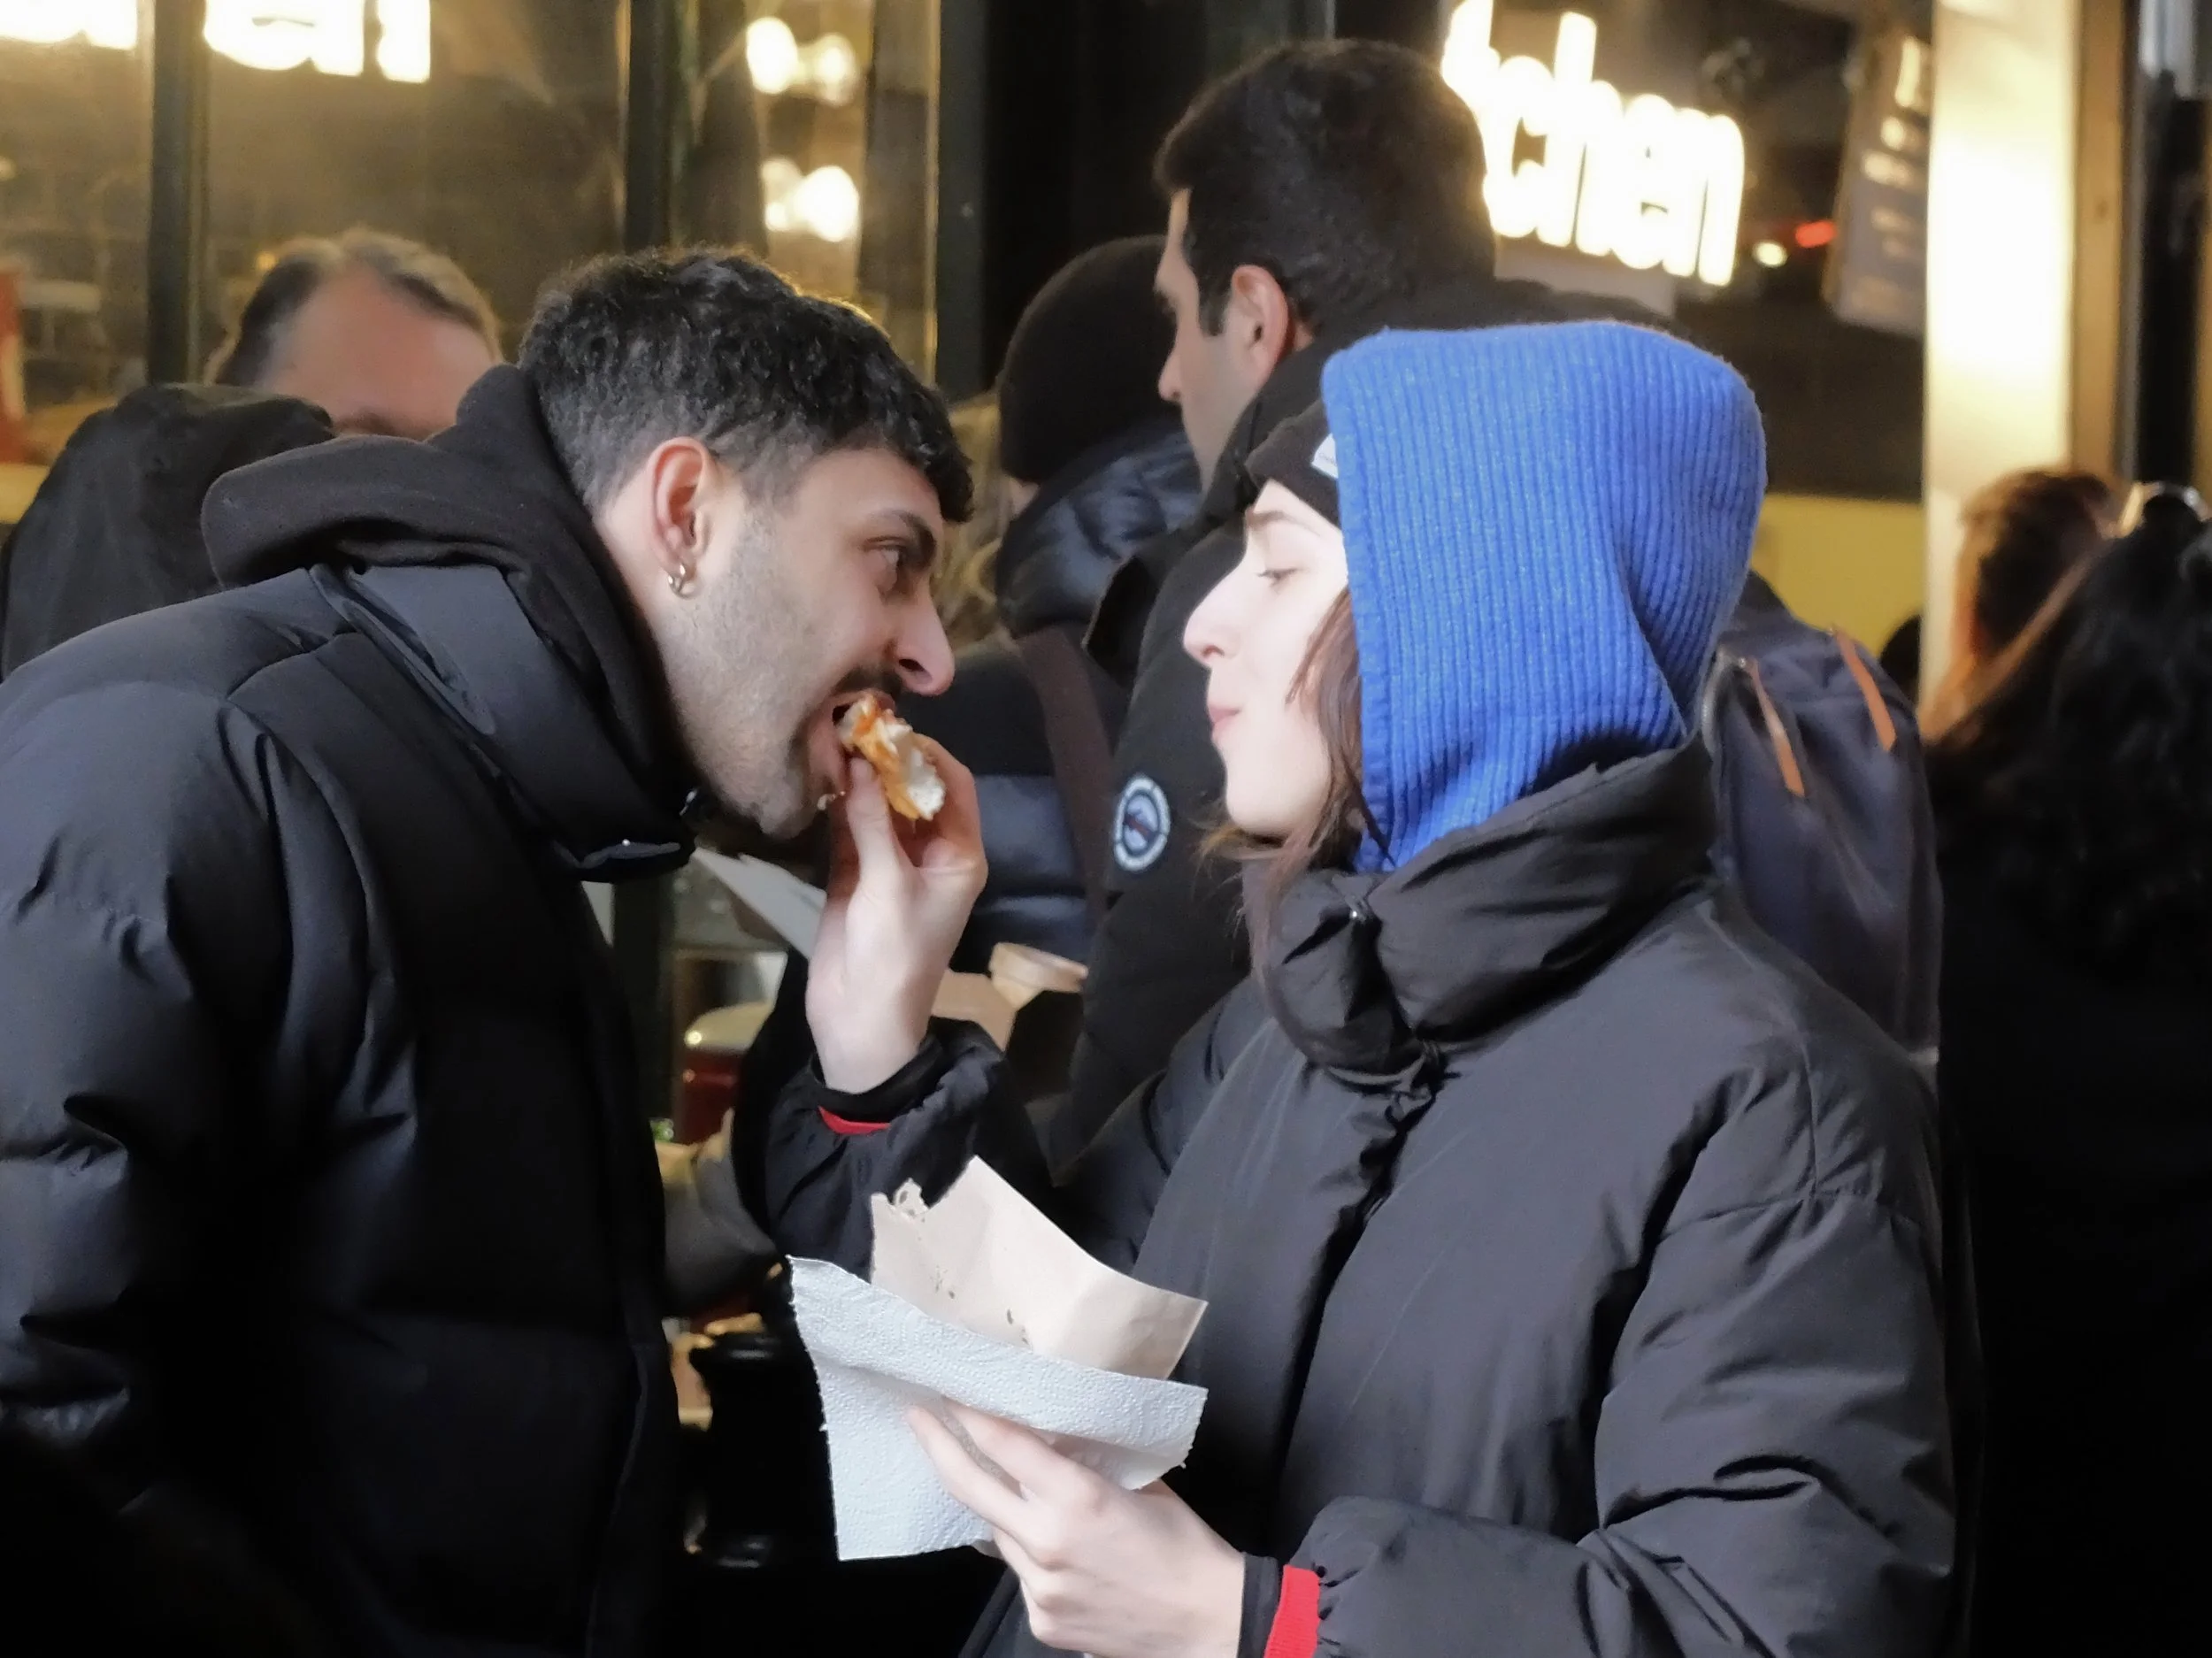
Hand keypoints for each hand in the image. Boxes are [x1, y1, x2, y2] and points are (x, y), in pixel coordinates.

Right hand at [807, 739, 986, 1092]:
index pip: (954, 787)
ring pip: (880, 807)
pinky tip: (819, 776)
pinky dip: (838, 805)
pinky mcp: (856, 875)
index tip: (891, 728)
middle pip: (915, 792)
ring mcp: (892, 864)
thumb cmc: (892, 955)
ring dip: (860, 779)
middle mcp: (931, 854)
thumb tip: (859, 763)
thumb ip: (872, 822)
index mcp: (959, 856)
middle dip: (888, 761)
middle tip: (853, 725)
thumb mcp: (886, 885)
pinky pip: (852, 828)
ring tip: (832, 740)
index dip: (927, 754)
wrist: (861, 1020)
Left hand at [909, 1404, 1244, 1657]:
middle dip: (938, 1446)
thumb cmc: (1184, 1547)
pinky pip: (1019, 1573)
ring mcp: (1039, 1586)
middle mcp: (1047, 1542)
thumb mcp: (1139, 1486)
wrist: (1206, 1623)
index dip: (970, 1414)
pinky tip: (1054, 1548)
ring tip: (1003, 1484)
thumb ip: (1089, 1465)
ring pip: (997, 1533)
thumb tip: (1053, 1442)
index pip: (1005, 1445)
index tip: (947, 1391)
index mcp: (1078, 1499)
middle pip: (971, 1486)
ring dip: (998, 1506)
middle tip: (918, 1417)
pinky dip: (1029, 1553)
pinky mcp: (1041, 1620)